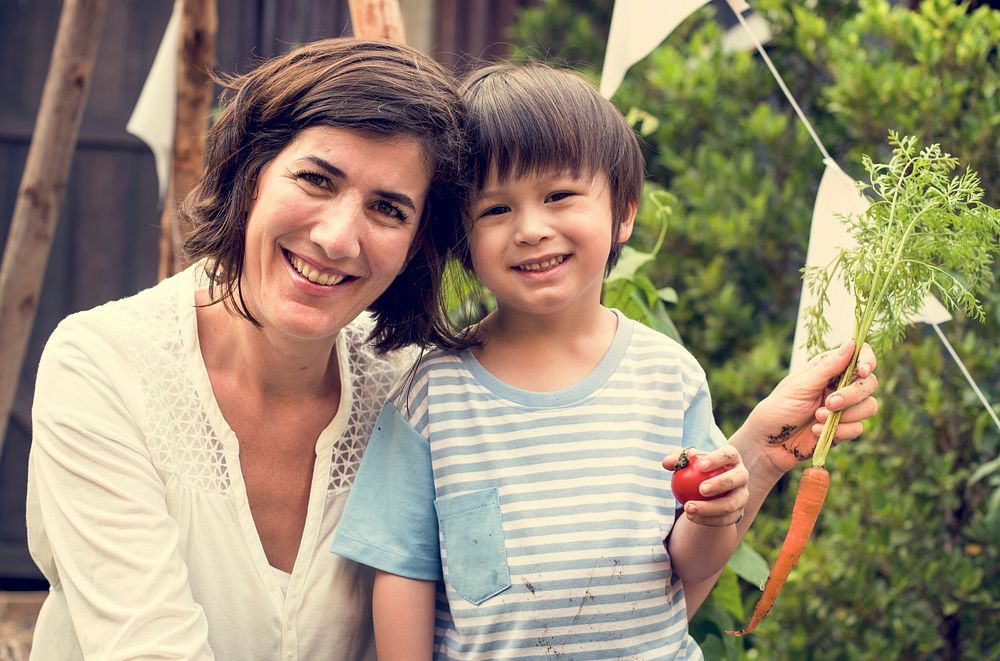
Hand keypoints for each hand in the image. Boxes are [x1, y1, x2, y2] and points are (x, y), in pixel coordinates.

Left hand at [663, 445, 747, 526]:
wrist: (707, 492)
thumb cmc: (694, 470)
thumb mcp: (685, 462)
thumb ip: (676, 460)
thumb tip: (667, 463)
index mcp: (731, 458)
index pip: (728, 454)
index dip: (717, 459)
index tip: (700, 465)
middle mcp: (741, 475)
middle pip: (736, 479)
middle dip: (720, 484)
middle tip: (701, 489)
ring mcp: (742, 495)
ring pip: (731, 504)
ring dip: (710, 508)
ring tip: (688, 508)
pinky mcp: (738, 513)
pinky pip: (725, 520)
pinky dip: (708, 520)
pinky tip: (692, 517)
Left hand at [748, 340, 878, 473]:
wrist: (768, 443)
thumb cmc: (779, 408)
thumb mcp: (801, 385)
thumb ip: (828, 367)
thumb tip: (851, 343)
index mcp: (828, 369)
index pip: (860, 356)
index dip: (867, 360)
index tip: (863, 371)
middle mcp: (839, 386)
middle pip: (869, 384)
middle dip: (852, 394)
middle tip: (829, 403)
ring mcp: (843, 409)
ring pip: (869, 406)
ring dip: (845, 415)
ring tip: (817, 418)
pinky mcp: (844, 429)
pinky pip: (858, 428)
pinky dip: (839, 431)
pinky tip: (816, 431)